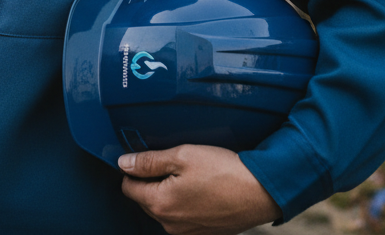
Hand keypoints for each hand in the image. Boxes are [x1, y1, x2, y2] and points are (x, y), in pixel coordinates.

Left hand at [118, 144, 280, 234]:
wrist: (260, 192)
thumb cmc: (222, 171)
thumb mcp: (181, 156)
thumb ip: (149, 161)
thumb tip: (123, 163)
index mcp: (161, 204)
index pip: (128, 187)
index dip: (133, 169)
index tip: (144, 156)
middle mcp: (171, 224)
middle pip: (144, 199)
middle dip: (149, 180)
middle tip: (169, 161)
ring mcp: (187, 231)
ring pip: (163, 208)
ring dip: (166, 190)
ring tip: (186, 173)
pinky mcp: (202, 232)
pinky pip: (181, 216)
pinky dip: (183, 201)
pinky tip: (198, 186)